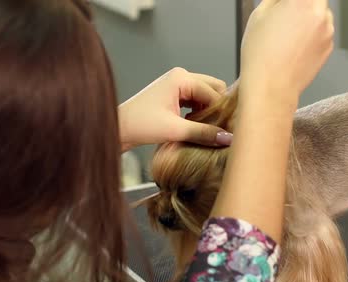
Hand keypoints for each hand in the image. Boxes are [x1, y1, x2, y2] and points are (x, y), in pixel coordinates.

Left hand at [118, 68, 232, 150]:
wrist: (118, 129)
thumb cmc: (140, 126)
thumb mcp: (175, 130)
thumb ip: (204, 133)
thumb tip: (229, 138)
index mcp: (181, 78)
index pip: (215, 93)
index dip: (221, 113)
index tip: (225, 131)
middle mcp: (181, 76)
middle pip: (214, 89)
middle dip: (217, 109)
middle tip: (215, 128)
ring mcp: (176, 84)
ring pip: (206, 95)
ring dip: (208, 112)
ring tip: (202, 129)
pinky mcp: (173, 94)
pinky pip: (196, 100)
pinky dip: (199, 113)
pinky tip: (193, 126)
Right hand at [240, 0, 334, 105]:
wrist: (271, 87)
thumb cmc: (261, 54)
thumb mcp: (259, 14)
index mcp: (303, 1)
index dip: (290, 1)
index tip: (283, 4)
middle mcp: (320, 13)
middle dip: (301, 4)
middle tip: (284, 14)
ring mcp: (327, 32)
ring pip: (321, 14)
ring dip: (308, 16)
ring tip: (287, 32)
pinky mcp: (328, 47)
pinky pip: (322, 32)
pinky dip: (311, 34)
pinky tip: (294, 45)